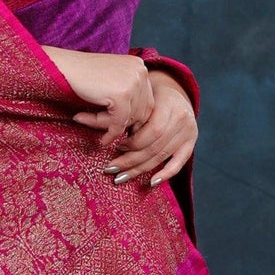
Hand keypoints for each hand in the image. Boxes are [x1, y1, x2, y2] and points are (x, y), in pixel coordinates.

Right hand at [41, 46, 154, 149]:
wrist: (60, 66)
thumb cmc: (81, 76)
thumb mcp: (111, 84)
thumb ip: (127, 98)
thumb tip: (138, 127)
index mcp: (139, 67)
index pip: (146, 103)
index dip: (130, 117)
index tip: (112, 125)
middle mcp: (141, 72)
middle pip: (141, 113)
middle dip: (118, 122)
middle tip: (93, 122)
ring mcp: (133, 82)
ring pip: (128, 119)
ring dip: (106, 124)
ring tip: (84, 117)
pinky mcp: (122, 94)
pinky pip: (118, 122)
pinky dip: (102, 127)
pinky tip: (83, 120)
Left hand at [103, 68, 197, 185]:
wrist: (174, 90)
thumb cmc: (148, 94)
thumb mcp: (138, 97)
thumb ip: (123, 112)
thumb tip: (84, 121)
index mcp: (169, 104)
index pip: (152, 131)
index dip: (132, 143)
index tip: (115, 146)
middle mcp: (182, 119)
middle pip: (154, 146)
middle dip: (130, 160)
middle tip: (110, 169)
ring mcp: (189, 132)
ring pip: (161, 156)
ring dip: (139, 169)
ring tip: (120, 177)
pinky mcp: (190, 143)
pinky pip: (179, 162)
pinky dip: (165, 174)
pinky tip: (151, 183)